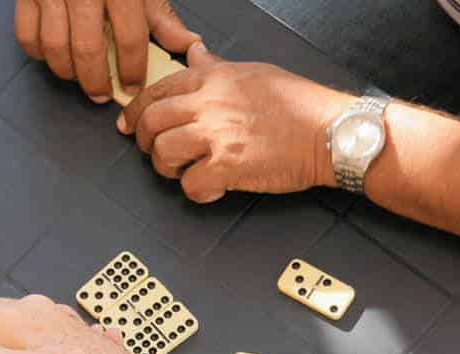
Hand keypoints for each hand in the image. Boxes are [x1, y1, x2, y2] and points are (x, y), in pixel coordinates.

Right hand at [15, 0, 198, 101]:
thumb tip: (184, 43)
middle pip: (87, 51)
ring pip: (55, 49)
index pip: (129, 39)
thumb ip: (160, 13)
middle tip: (102, 93)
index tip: (132, 85)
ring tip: (79, 76)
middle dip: (96, 82)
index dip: (133, 69)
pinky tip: (54, 54)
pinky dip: (39, 53)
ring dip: (67, 72)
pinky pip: (27, 35)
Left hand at [117, 44, 349, 201]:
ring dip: (170, 169)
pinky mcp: (226, 165)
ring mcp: (216, 134)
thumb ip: (217, 67)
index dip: (137, 111)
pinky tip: (213, 187)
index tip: (130, 125)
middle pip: (151, 122)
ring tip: (188, 171)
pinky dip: (199, 192)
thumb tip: (195, 54)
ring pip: (163, 154)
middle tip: (157, 153)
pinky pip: (190, 186)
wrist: (329, 131)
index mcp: (213, 78)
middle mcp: (209, 103)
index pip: (157, 90)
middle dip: (146, 142)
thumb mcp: (253, 72)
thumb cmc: (299, 105)